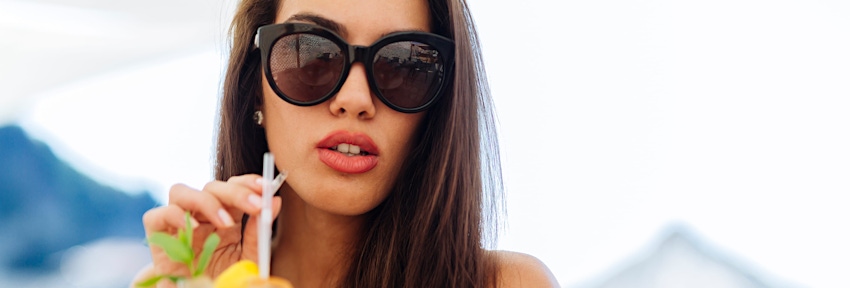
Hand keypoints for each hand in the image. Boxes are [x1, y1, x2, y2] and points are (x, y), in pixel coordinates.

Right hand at [141, 175, 281, 286]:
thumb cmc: (225, 277)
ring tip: (226, 222)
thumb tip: (274, 201)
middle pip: (211, 186)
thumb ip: (259, 231)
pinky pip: (157, 215)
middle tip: (255, 205)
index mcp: (224, 214)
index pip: (233, 186)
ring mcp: (177, 222)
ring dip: (207, 201)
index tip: (267, 187)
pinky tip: (195, 227)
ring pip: (181, 191)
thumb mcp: (248, 256)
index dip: (248, 182)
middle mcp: (199, 214)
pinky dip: (174, 215)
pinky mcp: (157, 236)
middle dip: (235, 191)